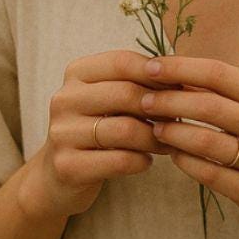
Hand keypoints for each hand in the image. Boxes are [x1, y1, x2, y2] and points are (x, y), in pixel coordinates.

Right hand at [22, 49, 180, 220]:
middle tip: (179, 118)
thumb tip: (181, 77)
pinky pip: (120, 160)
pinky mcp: (68, 166)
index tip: (181, 85)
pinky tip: (147, 161)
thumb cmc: (95, 129)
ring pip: (125, 129)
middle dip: (159, 106)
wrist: (57, 176)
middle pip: (125, 94)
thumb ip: (135, 83)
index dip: (156, 72)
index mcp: (76, 74)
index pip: (121, 62)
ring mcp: (62, 133)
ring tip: (167, 142)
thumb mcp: (107, 98)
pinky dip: (142, 161)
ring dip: (155, 137)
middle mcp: (64, 99)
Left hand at [139, 55, 238, 236]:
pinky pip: (210, 173)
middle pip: (208, 105)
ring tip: (152, 127)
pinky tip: (171, 155)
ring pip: (206, 140)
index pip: (218, 73)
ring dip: (172, 132)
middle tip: (141, 99)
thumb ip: (228, 95)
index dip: (181, 67)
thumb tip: (177, 75)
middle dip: (169, 100)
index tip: (150, 66)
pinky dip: (185, 162)